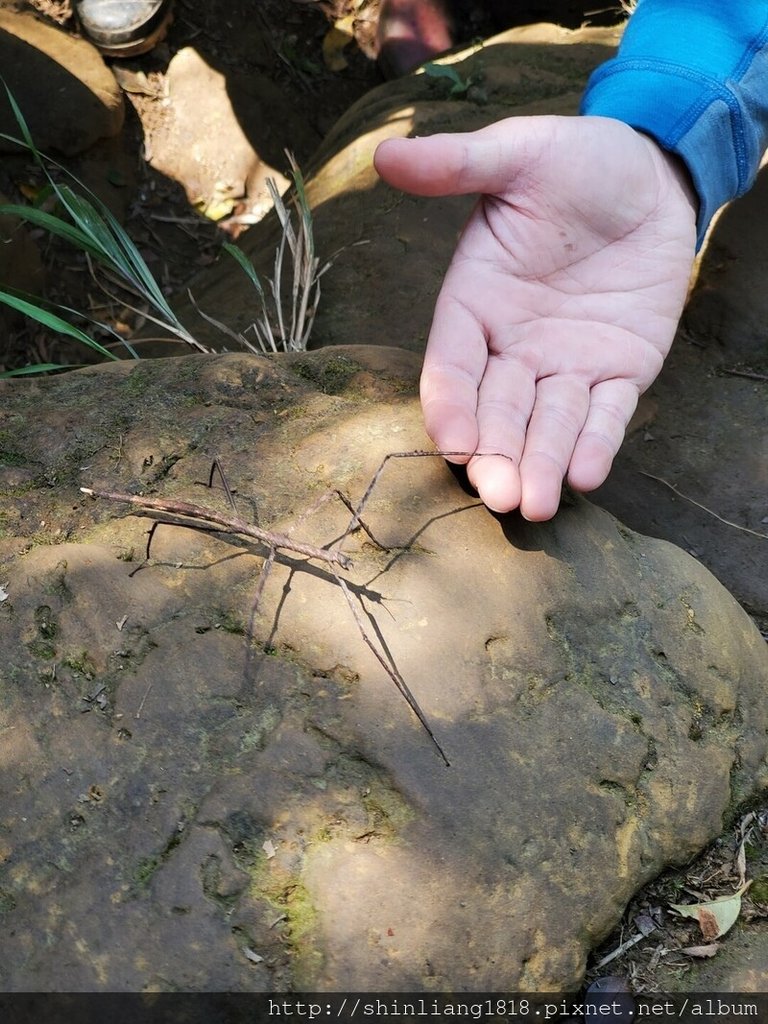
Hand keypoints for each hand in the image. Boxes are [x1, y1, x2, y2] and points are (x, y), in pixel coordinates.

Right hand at [374, 116, 697, 519]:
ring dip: (541, 464)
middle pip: (497, 411)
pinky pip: (607, 414)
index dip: (452, 407)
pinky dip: (598, 443)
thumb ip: (458, 165)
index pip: (453, 367)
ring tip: (538, 505)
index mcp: (475, 304)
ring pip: (548, 424)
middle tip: (501, 496)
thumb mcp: (516, 155)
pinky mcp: (619, 370)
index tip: (455, 444)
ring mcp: (566, 364)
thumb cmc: (577, 161)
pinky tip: (589, 475)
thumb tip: (384, 154)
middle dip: (497, 455)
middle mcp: (514, 345)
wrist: (652, 172)